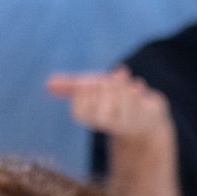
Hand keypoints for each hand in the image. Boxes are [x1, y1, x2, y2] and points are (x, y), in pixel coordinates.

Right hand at [46, 67, 172, 143]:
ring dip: (120, 84)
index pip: (79, 113)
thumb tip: (48, 84)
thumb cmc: (115, 99)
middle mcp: (110, 123)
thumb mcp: (92, 89)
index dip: (81, 96)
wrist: (148, 115)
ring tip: (123, 72)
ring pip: (121, 103)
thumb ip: (72, 86)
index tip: (87, 85)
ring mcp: (130, 121)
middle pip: (99, 109)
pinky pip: (140, 101)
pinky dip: (136, 88)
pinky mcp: (148, 116)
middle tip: (107, 79)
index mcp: (94, 118)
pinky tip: (138, 84)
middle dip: (102, 87)